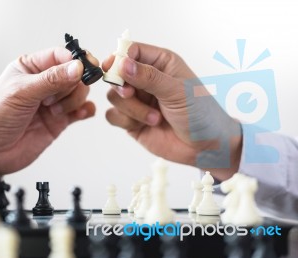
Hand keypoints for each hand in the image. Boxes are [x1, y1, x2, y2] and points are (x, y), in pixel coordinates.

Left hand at [0, 47, 95, 178]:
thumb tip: (77, 67)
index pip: (61, 56)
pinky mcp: (60, 120)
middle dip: (72, 85)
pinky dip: (85, 111)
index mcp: (31, 67)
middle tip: (55, 98)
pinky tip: (77, 114)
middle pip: (75, 74)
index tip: (82, 69)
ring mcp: (53, 102)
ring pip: (80, 92)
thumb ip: (51, 80)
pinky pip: (82, 110)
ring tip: (54, 111)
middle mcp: (44, 83)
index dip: (74, 61)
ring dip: (74, 100)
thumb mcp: (21, 93)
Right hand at [103, 42, 241, 179]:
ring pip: (114, 96)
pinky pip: (113, 115)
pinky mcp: (131, 119)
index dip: (119, 58)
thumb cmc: (200, 113)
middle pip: (116, 74)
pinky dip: (125, 120)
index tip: (112, 67)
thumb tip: (122, 64)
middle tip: (130, 93)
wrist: (204, 146)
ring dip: (131, 108)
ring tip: (154, 118)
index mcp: (160, 63)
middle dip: (122, 86)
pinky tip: (145, 125)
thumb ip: (149, 77)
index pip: (132, 51)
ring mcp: (137, 100)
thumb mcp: (176, 91)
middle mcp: (145, 79)